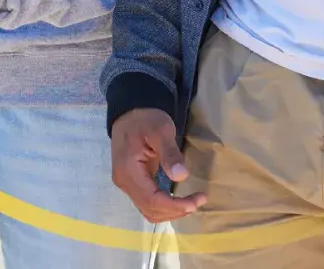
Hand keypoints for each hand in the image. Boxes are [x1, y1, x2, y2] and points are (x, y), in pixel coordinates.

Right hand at [110, 108, 207, 223]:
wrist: (131, 112)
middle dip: (177, 210)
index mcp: (128, 171)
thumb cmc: (147, 119)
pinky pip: (148, 203)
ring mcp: (126, 184)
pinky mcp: (132, 183)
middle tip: (199, 199)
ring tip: (191, 201)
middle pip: (151, 210)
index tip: (198, 199)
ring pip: (149, 211)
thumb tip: (181, 176)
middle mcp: (124, 182)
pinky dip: (164, 206)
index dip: (176, 206)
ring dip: (171, 211)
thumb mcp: (161, 130)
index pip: (153, 201)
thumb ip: (170, 153)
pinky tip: (178, 199)